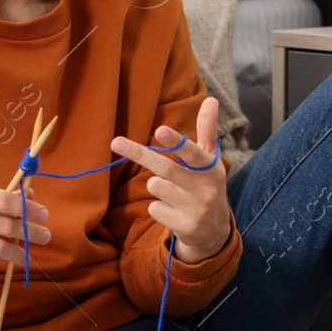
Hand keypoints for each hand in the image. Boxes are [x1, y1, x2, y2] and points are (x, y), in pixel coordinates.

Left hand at [111, 96, 231, 265]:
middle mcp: (205, 188)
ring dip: (155, 185)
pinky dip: (158, 208)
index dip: (175, 142)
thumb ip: (207, 130)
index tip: (159, 130)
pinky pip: (154, 209)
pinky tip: (172, 210)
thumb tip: (211, 99)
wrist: (215, 231)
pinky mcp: (185, 226)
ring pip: (155, 187)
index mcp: (211, 168)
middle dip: (140, 154)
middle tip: (117, 142)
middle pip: (165, 169)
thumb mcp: (210, 160)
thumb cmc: (206, 185)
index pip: (192, 152)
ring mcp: (195, 209)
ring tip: (171, 191)